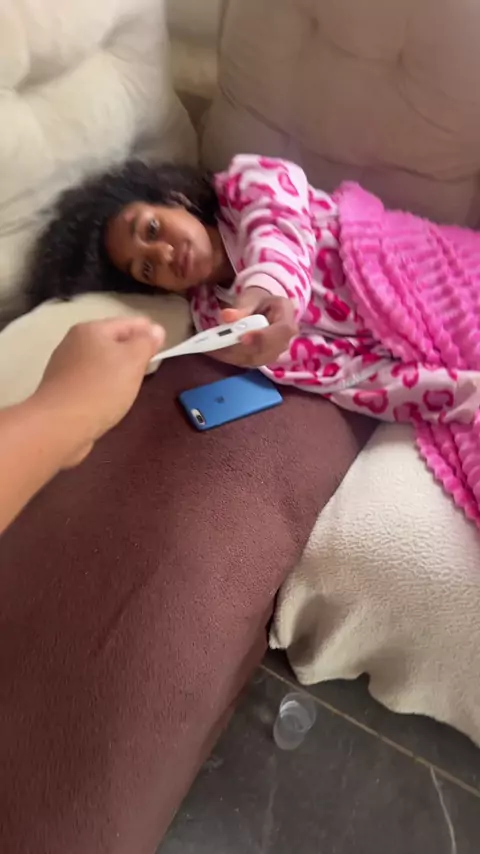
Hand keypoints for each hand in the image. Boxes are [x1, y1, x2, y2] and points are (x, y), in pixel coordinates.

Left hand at [35, 317, 164, 465]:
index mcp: (91, 329)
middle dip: (133, 351)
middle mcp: (74, 342)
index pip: (128, 323)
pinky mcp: (62, 389)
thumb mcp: (133, 361)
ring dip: (118, 369)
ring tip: (134, 383)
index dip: (148, 332)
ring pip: (101, 361)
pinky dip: (104, 384)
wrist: (60, 425)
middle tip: (152, 365)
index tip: (165, 345)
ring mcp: (65, 366)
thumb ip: (146, 343)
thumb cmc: (101, 388)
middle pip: (112, 341)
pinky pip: (91, 380)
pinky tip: (111, 397)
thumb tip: (156, 329)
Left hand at [217, 287, 296, 367]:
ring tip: (211, 348)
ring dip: (231, 355)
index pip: (282, 331)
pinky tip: (212, 352)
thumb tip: (227, 316)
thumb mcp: (251, 298)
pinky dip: (228, 358)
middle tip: (217, 344)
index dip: (264, 337)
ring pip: (255, 360)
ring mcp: (274, 353)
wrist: (263, 310)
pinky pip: (246, 362)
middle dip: (241, 349)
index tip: (242, 337)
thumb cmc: (259, 301)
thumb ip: (241, 307)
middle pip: (268, 351)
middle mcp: (284, 340)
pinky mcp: (261, 360)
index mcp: (287, 317)